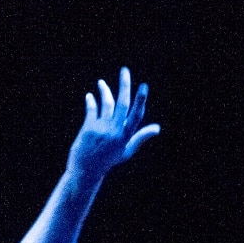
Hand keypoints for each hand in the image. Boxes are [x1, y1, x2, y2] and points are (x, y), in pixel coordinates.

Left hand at [68, 66, 158, 183]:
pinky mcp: (88, 129)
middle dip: (124, 85)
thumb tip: (157, 128)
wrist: (85, 172)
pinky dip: (91, 101)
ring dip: (104, 90)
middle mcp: (115, 132)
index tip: (144, 86)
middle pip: (122, 104)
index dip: (140, 100)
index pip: (136, 115)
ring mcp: (101, 130)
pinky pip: (92, 109)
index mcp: (125, 137)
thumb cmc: (108, 161)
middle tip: (125, 70)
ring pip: (106, 103)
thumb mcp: (126, 151)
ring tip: (101, 83)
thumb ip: (141, 137)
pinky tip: (90, 96)